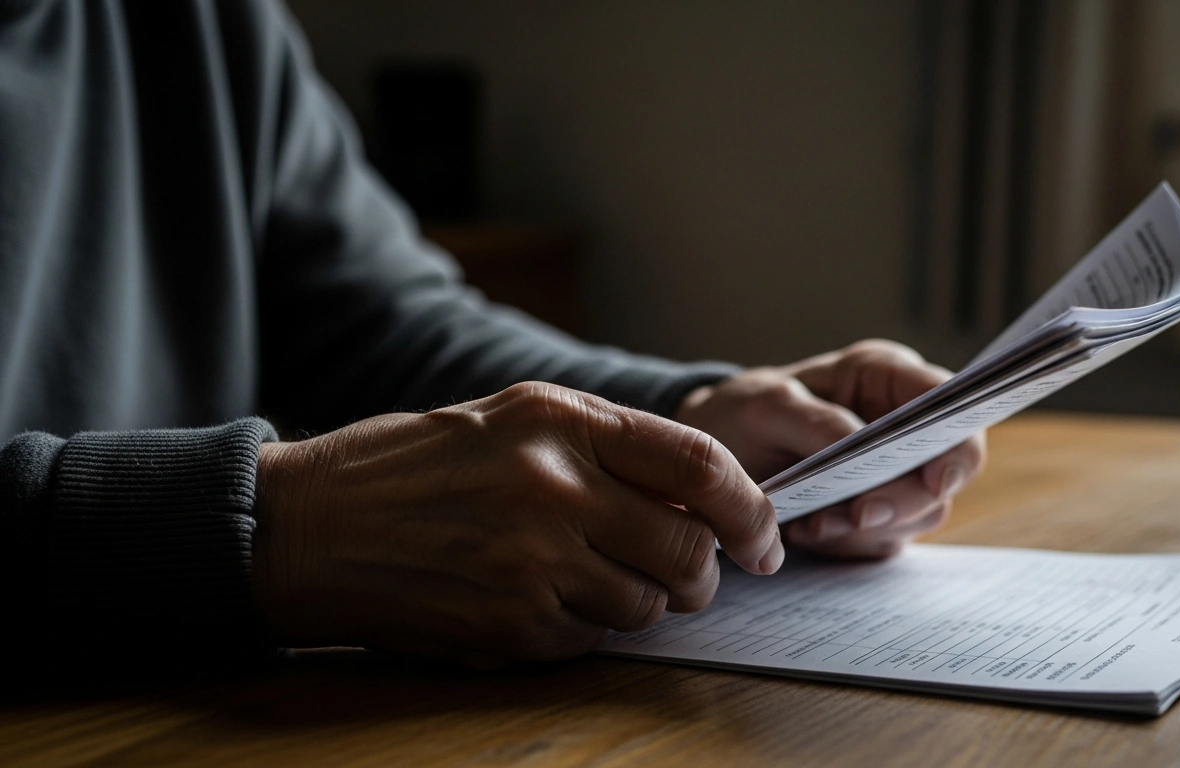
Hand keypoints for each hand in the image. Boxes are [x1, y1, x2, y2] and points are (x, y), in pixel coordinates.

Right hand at [251, 382, 781, 665]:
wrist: (306, 525)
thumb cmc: (413, 465)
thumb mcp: (514, 419)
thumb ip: (610, 448)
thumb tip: (705, 499)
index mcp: (560, 420)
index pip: (700, 464)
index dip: (752, 507)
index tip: (765, 538)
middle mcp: (552, 487)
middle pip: (687, 548)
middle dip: (705, 573)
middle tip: (693, 575)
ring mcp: (529, 562)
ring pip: (647, 606)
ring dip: (644, 603)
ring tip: (599, 579)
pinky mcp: (506, 626)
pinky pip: (592, 641)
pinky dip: (588, 629)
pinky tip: (545, 600)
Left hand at [675, 340, 985, 558]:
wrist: (715, 456)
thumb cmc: (743, 413)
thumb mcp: (765, 404)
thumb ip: (817, 421)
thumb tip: (859, 444)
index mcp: (887, 377)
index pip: (951, 406)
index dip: (956, 444)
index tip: (934, 481)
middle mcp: (901, 424)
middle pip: (942, 472)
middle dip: (900, 501)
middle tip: (853, 515)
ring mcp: (893, 472)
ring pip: (917, 514)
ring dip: (865, 528)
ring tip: (811, 524)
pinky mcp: (876, 512)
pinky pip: (882, 540)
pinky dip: (846, 543)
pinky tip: (806, 531)